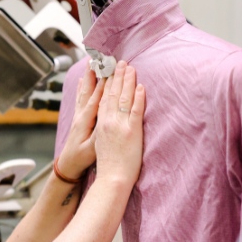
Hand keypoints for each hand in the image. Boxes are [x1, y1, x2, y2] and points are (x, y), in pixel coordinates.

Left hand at [57, 69, 103, 179]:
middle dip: (93, 74)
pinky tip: (82, 81)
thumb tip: (107, 119)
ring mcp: (78, 116)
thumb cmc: (81, 159)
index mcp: (85, 121)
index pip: (96, 98)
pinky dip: (82, 88)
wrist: (67, 166)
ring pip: (83, 92)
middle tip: (96, 59)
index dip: (103, 84)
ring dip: (87, 78)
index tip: (109, 70)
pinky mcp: (78, 119)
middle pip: (88, 90)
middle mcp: (80, 115)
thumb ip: (99, 134)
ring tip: (90, 64)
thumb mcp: (92, 149)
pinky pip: (80, 99)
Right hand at [94, 60, 144, 187]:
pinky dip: (138, 98)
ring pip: (123, 99)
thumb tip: (109, 124)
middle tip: (120, 62)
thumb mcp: (100, 145)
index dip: (106, 84)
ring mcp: (120, 126)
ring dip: (127, 81)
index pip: (103, 99)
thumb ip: (105, 131)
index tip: (108, 71)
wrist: (112, 179)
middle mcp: (108, 122)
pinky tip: (141, 87)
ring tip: (130, 68)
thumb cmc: (108, 166)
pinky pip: (136, 111)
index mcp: (100, 125)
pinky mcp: (132, 132)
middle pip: (112, 95)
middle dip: (116, 77)